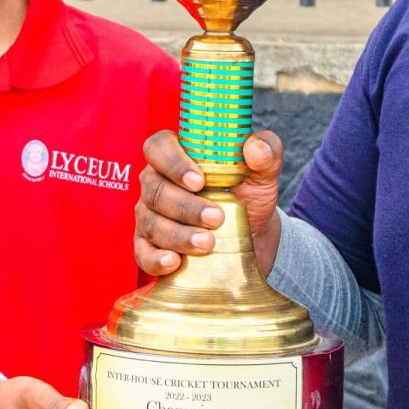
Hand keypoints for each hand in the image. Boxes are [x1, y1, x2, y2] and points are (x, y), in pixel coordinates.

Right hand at [134, 130, 284, 278]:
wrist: (250, 235)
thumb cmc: (248, 195)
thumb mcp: (262, 172)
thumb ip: (266, 151)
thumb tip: (255, 149)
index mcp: (176, 156)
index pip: (158, 147)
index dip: (173, 162)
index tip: (199, 180)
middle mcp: (157, 183)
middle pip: (155, 189)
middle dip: (185, 206)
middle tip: (216, 218)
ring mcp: (149, 215)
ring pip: (151, 222)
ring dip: (178, 234)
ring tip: (208, 244)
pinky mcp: (149, 246)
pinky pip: (142, 253)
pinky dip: (156, 258)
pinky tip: (174, 262)